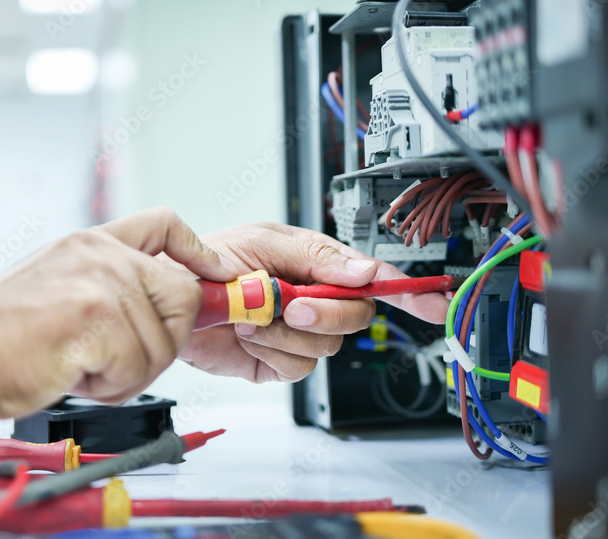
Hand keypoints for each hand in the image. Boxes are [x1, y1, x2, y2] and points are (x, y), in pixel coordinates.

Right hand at [0, 207, 234, 418]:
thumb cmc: (0, 333)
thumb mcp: (57, 280)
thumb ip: (109, 282)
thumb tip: (165, 303)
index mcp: (91, 242)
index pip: (163, 224)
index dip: (197, 250)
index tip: (212, 273)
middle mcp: (100, 255)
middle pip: (182, 298)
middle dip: (163, 341)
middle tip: (117, 359)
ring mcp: (100, 285)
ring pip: (162, 345)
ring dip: (127, 373)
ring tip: (79, 365)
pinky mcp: (96, 321)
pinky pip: (137, 369)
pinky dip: (110, 387)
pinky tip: (73, 374)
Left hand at [178, 223, 449, 382]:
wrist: (175, 297)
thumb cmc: (212, 261)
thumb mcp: (266, 241)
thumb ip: (319, 256)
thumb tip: (365, 270)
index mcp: (317, 265)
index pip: (373, 279)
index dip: (406, 291)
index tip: (432, 302)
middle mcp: (314, 298)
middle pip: (355, 316)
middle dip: (325, 312)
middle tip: (290, 304)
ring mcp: (298, 332)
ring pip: (326, 345)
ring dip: (285, 332)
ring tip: (254, 314)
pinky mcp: (280, 362)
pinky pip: (297, 367)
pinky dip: (271, 351)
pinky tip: (249, 335)